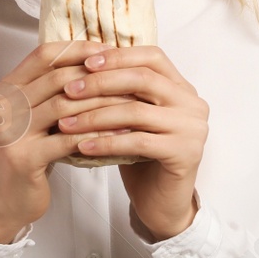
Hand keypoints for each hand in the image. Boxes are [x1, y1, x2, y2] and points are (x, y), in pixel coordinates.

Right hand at [0, 40, 139, 241]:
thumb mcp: (35, 117)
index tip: (109, 52)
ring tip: (131, 104)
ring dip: (102, 104)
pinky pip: (68, 139)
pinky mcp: (24, 158)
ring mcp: (10, 131)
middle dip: (97, 77)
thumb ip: (53, 91)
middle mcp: (3, 105)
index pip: (44, 55)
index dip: (78, 50)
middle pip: (57, 78)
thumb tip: (97, 61)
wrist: (7, 198)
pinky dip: (97, 134)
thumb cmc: (29, 153)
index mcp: (6, 88)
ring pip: (65, 106)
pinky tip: (119, 133)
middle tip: (129, 79)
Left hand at [59, 44, 208, 239]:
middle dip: (100, 83)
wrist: (161, 201)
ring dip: (94, 116)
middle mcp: (192, 104)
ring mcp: (192, 129)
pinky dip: (106, 142)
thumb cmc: (142, 156)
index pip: (152, 57)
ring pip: (136, 111)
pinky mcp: (185, 154)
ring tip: (65, 122)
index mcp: (181, 87)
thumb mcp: (131, 117)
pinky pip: (138, 142)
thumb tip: (78, 65)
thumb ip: (120, 92)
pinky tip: (82, 146)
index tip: (85, 63)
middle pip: (143, 79)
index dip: (118, 56)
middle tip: (68, 90)